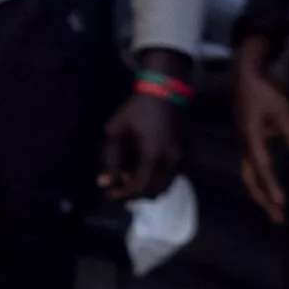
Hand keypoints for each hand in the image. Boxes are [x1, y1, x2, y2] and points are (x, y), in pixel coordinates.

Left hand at [95, 88, 182, 205]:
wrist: (165, 92)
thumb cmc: (137, 109)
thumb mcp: (116, 131)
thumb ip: (112, 159)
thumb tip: (104, 183)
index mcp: (153, 154)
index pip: (139, 187)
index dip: (123, 195)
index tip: (108, 194)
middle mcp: (171, 160)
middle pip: (154, 192)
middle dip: (134, 194)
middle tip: (117, 186)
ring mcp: (181, 157)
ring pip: (165, 187)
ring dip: (146, 188)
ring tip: (128, 175)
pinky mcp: (184, 154)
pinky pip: (171, 177)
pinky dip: (156, 180)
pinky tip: (141, 169)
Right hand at [232, 40, 288, 222]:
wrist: (245, 77)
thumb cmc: (265, 92)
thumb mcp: (283, 111)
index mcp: (252, 139)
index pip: (263, 168)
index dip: (272, 187)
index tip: (282, 203)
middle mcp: (245, 146)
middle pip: (252, 180)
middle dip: (265, 201)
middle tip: (279, 220)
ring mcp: (244, 145)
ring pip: (249, 177)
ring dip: (261, 195)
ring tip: (274, 211)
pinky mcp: (247, 142)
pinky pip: (251, 169)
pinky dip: (260, 183)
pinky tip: (269, 189)